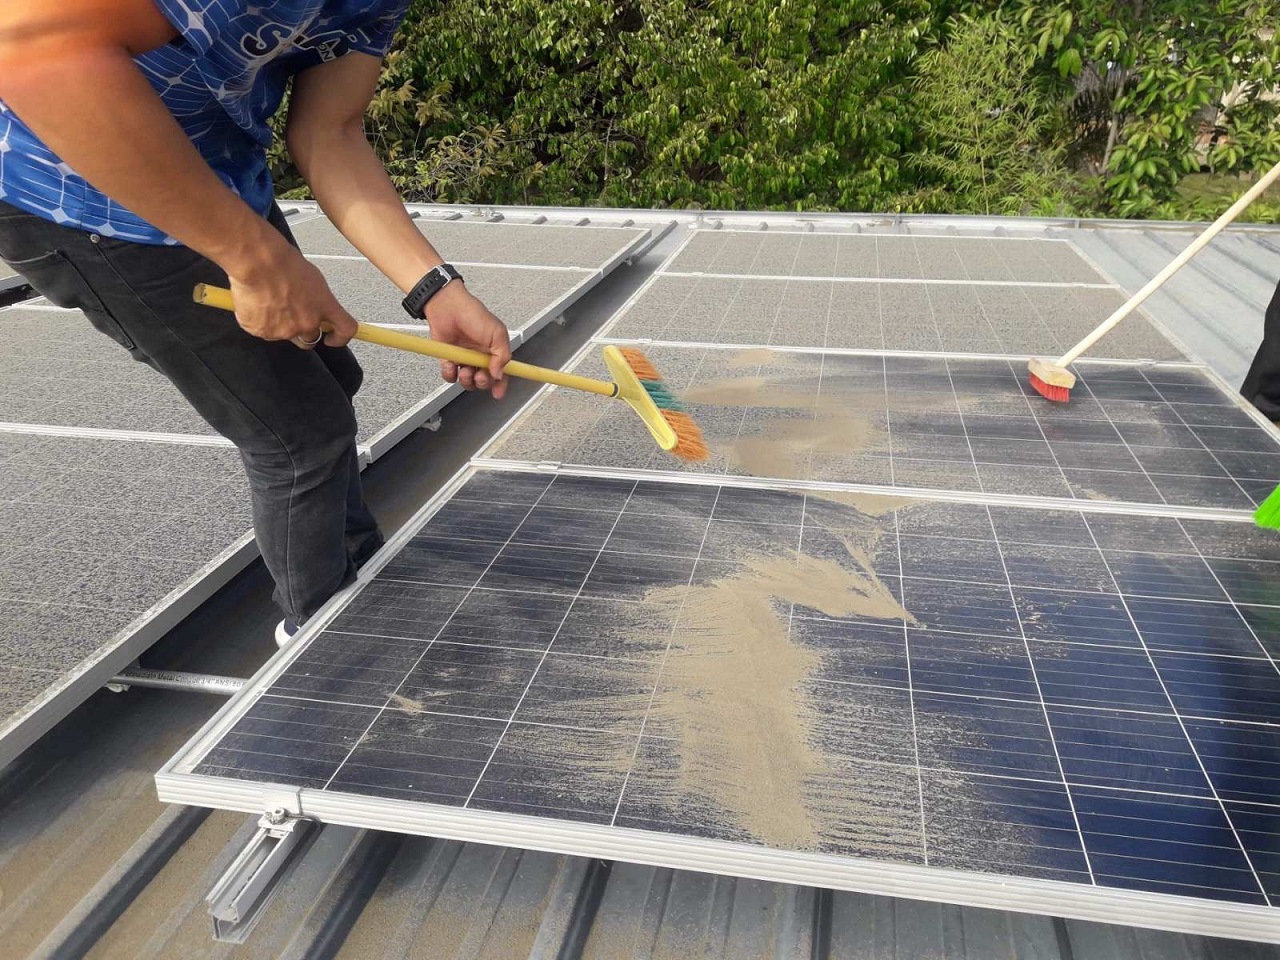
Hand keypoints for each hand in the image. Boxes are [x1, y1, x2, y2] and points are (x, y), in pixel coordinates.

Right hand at [225, 238, 356, 348]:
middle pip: (310, 338)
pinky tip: (255, 303)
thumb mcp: (312, 279)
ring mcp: (286, 331)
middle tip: (290, 314)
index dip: (340, 338)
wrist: (257, 262)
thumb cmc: (283, 262)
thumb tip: (313, 307)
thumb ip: (316, 300)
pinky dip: (259, 321)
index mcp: (325, 306)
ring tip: (268, 301)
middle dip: (303, 331)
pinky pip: (263, 331)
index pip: (345, 329)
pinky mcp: (264, 332)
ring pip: (285, 335)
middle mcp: (308, 323)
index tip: (332, 338)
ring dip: (279, 325)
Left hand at [425, 282, 511, 398]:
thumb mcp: (497, 333)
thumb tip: (499, 375)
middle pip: (484, 380)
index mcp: (494, 351)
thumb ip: (502, 355)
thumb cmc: (473, 314)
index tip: (498, 393)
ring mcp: (464, 359)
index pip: (501, 373)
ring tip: (465, 370)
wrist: (448, 307)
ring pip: (467, 381)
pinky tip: (452, 366)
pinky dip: (450, 374)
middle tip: (480, 375)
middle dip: (482, 382)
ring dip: (467, 380)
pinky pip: (449, 376)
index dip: (501, 385)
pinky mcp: (448, 359)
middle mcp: (479, 357)